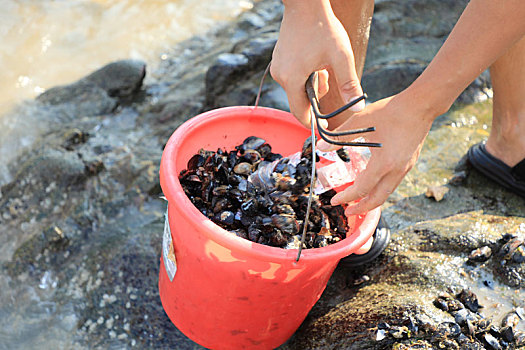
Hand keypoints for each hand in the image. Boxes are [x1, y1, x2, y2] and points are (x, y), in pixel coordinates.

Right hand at [271, 0, 364, 128]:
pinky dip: (305, 75)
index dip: (312, 122)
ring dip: (312, 83)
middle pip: (299, 100)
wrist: (305, 4)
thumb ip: (349, 84)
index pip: (300, 113)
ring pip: (297, 88)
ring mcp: (277, 68)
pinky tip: (314, 60)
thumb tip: (357, 107)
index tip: (323, 124)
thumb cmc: (323, 28)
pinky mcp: (278, 61)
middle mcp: (280, 76)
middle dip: (316, 95)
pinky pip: (292, 77)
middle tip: (328, 77)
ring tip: (323, 66)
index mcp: (292, 80)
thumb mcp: (341, 57)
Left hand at [317, 91, 436, 214]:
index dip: (347, 197)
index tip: (334, 200)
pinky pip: (393, 183)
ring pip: (387, 192)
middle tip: (347, 212)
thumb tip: (321, 146)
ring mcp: (405, 167)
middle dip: (361, 208)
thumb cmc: (391, 111)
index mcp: (383, 163)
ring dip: (372, 200)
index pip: (361, 189)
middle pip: (377, 199)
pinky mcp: (409, 162)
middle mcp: (396, 170)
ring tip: (358, 201)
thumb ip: (339, 136)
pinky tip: (372, 184)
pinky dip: (380, 189)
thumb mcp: (360, 121)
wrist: (421, 105)